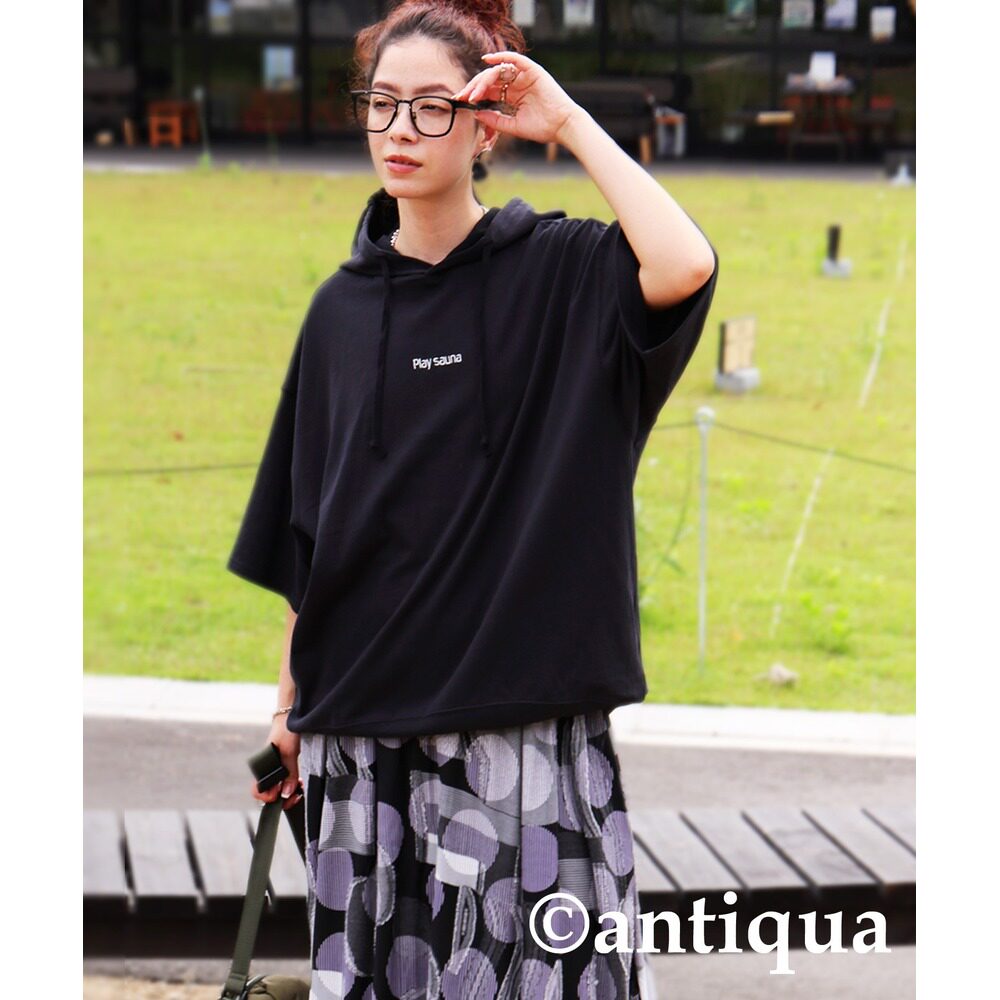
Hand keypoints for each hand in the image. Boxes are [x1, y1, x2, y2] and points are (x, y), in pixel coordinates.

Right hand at [250, 717, 302, 810]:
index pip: (257, 790)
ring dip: (289, 792)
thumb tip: (286, 793)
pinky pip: (285, 783)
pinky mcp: (283, 767)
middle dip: (283, 798)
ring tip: (299, 788)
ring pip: (279, 790)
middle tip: (295, 795)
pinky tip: (299, 783)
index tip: (280, 795)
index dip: (268, 797)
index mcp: (262, 767)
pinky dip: (292, 786)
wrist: (292, 717)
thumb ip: (289, 773)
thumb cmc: (287, 730)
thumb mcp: (290, 751)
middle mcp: (267, 771)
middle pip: (269, 794)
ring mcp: (275, 770)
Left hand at [451, 51, 585, 147]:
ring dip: (483, 80)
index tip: (461, 101)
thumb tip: (476, 112)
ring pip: (498, 71)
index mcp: (512, 96)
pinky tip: (487, 60)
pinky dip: (501, 57)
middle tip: (463, 96)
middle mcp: (517, 84)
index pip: (489, 91)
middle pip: (490, 80)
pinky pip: (514, 59)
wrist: (562, 127)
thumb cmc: (542, 128)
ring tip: (474, 92)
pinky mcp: (532, 70)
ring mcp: (524, 76)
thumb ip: (495, 119)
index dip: (474, 94)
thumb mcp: (513, 126)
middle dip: (475, 87)